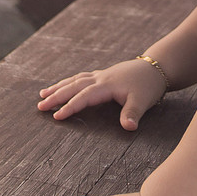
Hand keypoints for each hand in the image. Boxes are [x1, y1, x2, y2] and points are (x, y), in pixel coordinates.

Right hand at [38, 59, 166, 130]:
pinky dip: (68, 82)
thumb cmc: (148, 86)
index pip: (83, 97)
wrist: (156, 67)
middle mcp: (99, 79)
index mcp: (106, 86)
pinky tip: (63, 85)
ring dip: (58, 87)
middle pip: (73, 87)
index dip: (70, 107)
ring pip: (74, 80)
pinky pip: (80, 77)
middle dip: (55, 96)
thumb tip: (129, 128)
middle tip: (40, 106)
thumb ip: (133, 114)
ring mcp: (100, 75)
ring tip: (42, 94)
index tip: (56, 116)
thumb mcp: (142, 101)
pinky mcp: (102, 75)